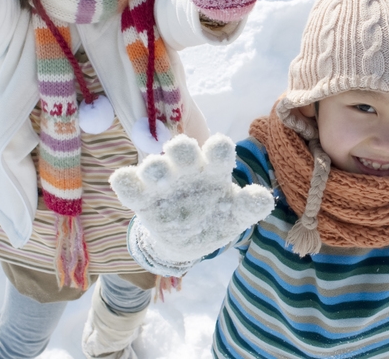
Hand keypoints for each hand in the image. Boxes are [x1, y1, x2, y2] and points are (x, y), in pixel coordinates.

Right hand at [110, 133, 274, 271]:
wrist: (190, 241)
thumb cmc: (217, 216)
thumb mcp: (236, 214)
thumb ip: (250, 206)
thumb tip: (265, 199)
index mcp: (214, 169)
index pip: (218, 152)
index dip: (218, 149)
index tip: (218, 147)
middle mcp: (188, 170)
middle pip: (184, 151)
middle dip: (182, 149)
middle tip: (180, 148)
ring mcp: (164, 183)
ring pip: (155, 167)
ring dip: (154, 167)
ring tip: (157, 172)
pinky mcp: (143, 199)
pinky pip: (130, 187)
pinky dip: (125, 182)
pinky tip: (122, 180)